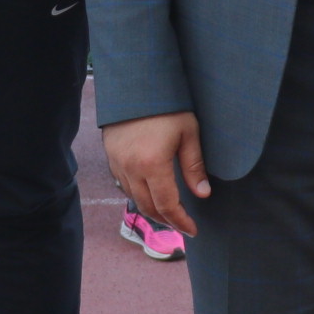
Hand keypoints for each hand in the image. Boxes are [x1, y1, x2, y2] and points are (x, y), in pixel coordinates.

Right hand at [104, 111, 207, 236]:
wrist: (135, 84)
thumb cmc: (167, 106)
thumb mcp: (188, 133)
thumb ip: (194, 166)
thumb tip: (202, 194)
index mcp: (153, 164)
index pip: (167, 205)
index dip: (180, 221)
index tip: (192, 230)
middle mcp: (131, 168)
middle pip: (148, 207)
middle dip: (166, 220)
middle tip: (182, 225)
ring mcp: (117, 163)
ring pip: (134, 198)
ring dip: (151, 209)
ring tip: (168, 212)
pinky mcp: (111, 157)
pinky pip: (123, 185)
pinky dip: (138, 195)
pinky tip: (150, 193)